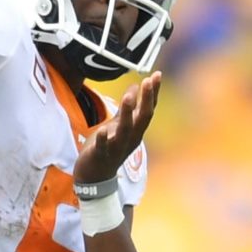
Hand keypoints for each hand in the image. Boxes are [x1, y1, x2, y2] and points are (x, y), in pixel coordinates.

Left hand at [74, 71, 159, 185]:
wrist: (94, 177)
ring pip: (125, 130)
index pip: (148, 109)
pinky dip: (105, 139)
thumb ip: (127, 109)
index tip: (157, 75)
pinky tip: (104, 129)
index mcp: (136, 131)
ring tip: (128, 97)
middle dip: (147, 99)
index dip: (153, 93)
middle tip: (149, 81)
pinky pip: (104, 146)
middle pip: (142, 118)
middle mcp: (131, 139)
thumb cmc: (107, 148)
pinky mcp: (100, 155)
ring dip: (127, 114)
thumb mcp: (118, 125)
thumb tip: (135, 86)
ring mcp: (117, 147)